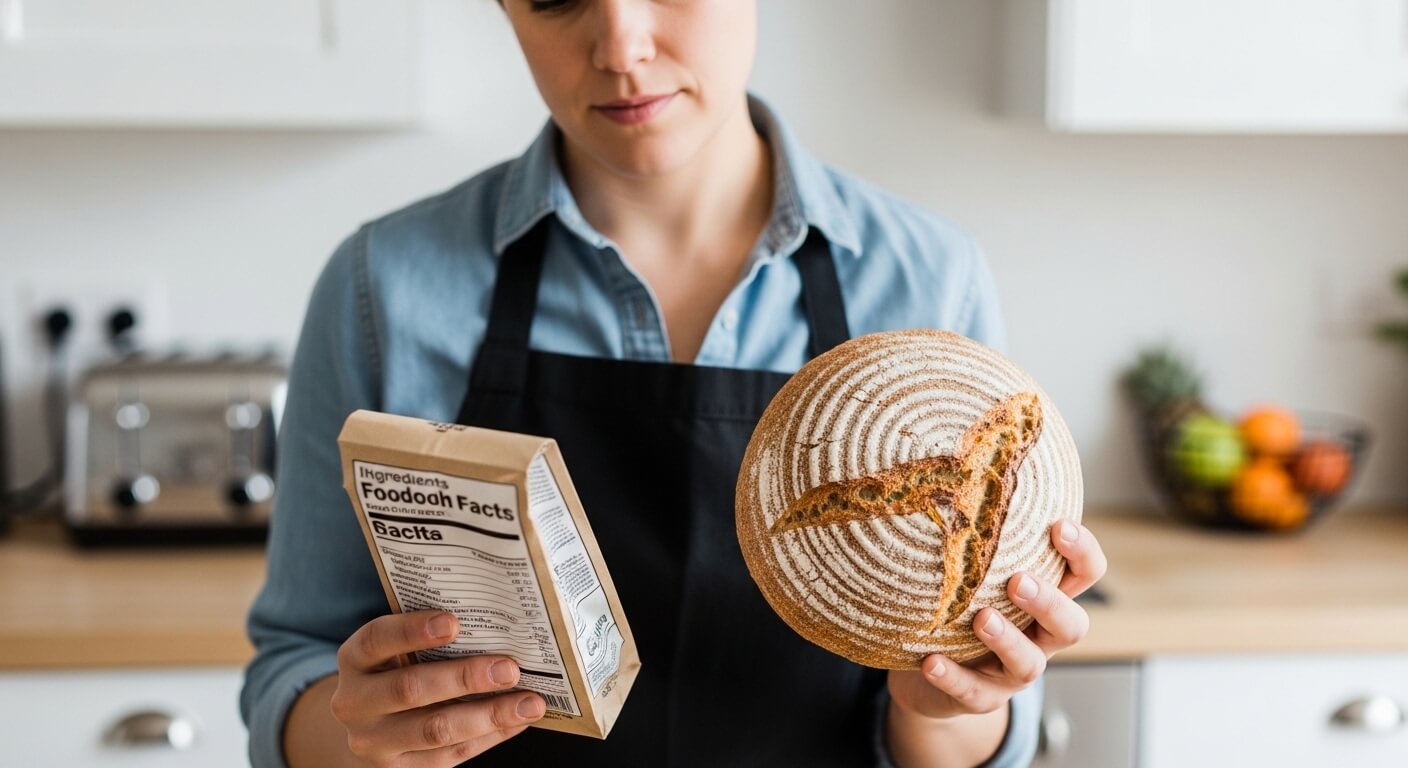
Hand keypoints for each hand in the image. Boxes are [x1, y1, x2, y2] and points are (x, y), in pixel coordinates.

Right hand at [329, 611, 544, 766]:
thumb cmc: (396, 671)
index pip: (376, 640)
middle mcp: (355, 703)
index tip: (454, 622)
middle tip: (510, 668)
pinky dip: (489, 737)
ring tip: (529, 703)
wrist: (368, 726)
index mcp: (355, 660)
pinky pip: (450, 755)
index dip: (412, 630)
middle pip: (410, 689)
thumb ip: (428, 638)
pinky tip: (517, 721)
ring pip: (435, 730)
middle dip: (465, 678)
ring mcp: (374, 742)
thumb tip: (495, 624)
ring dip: (489, 715)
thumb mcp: (395, 650)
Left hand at [887, 519, 1107, 719]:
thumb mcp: (973, 568)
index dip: (1082, 553)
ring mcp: (1011, 672)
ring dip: (1007, 640)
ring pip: (1028, 664)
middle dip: (1049, 602)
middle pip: (1071, 626)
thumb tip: (954, 453)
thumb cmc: (959, 603)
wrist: (930, 672)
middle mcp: (1040, 637)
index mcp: (1046, 598)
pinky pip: (972, 692)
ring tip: (981, 618)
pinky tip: (930, 660)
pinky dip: (952, 677)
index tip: (1059, 526)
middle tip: (1018, 580)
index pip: (1085, 575)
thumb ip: (976, 529)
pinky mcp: (980, 697)